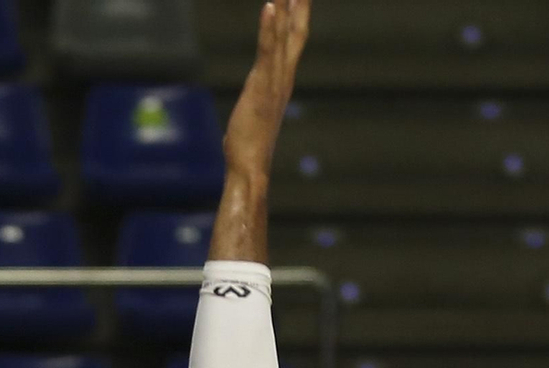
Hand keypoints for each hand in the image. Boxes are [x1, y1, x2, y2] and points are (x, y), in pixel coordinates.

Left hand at [223, 0, 309, 183]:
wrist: (250, 169)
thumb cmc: (248, 148)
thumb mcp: (253, 114)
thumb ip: (255, 101)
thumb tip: (249, 104)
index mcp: (283, 80)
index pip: (294, 40)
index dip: (298, 14)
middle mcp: (283, 77)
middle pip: (296, 31)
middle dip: (300, 4)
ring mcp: (274, 82)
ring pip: (283, 36)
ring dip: (286, 7)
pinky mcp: (260, 87)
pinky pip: (266, 52)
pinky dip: (269, 29)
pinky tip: (270, 6)